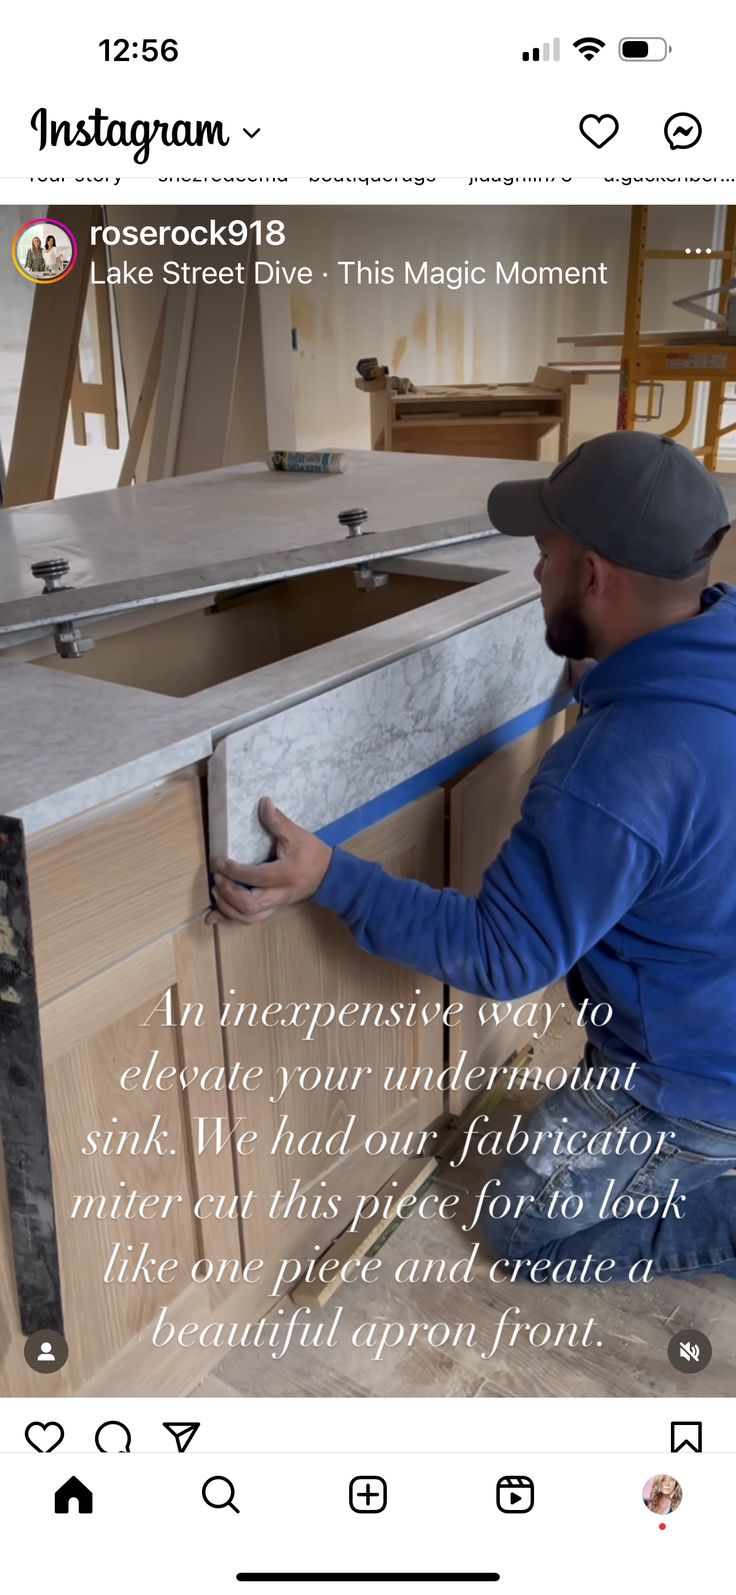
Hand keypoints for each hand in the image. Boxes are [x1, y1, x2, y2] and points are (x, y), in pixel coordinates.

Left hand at [205, 796, 332, 927]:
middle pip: (249, 904)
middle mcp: (279, 894)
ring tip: (216, 891)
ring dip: (227, 907)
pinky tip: (214, 916)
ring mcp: (275, 904)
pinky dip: (230, 918)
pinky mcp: (272, 909)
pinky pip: (250, 920)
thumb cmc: (313, 854)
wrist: (329, 876)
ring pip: (248, 916)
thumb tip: (263, 801)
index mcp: (285, 874)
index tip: (218, 861)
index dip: (234, 871)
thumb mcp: (297, 835)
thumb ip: (278, 821)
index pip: (255, 876)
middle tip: (216, 877)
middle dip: (228, 892)